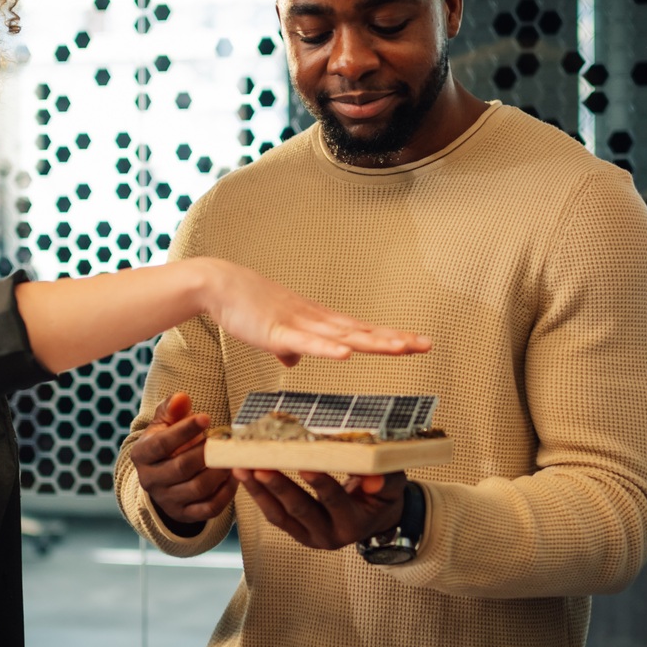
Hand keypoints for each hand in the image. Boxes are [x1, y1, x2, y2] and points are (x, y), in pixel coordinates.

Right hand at [130, 392, 235, 528]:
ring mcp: (167, 500)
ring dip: (218, 472)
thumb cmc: (166, 442)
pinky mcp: (184, 515)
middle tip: (225, 441)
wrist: (161, 476)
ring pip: (197, 489)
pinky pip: (209, 509)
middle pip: (181, 467)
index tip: (206, 418)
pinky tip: (234, 477)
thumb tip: (182, 398)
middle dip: (206, 453)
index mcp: (141, 455)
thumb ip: (172, 409)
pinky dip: (225, 494)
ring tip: (231, 457)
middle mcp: (150, 480)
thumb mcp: (164, 423)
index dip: (184, 431)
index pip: (161, 444)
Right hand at [194, 258, 430, 366]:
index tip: (417, 342)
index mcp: (319, 322)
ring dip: (372, 342)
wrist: (219, 285)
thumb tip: (294, 362)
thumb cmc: (246, 307)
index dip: (389, 337)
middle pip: (363, 332)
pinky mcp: (278, 331)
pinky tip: (347, 353)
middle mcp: (317, 320)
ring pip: (343, 336)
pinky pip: (306, 343)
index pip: (362, 331)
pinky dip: (327, 348)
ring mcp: (299, 324)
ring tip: (400, 348)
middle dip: (395, 339)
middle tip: (427, 344)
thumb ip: (288, 349)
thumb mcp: (274, 335)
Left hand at [237, 468, 405, 549]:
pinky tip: (245, 477)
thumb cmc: (383, 497)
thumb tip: (373, 478)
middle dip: (278, 487)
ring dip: (259, 491)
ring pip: (280, 516)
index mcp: (354, 524)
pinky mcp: (297, 533)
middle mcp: (330, 536)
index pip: (334, 501)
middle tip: (259, 466)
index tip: (306, 465)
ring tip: (241, 469)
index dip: (321, 484)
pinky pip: (274, 516)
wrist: (376, 519)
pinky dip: (259, 496)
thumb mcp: (394, 487)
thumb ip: (386, 480)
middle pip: (300, 510)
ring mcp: (310, 537)